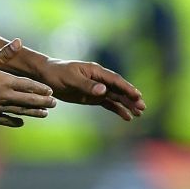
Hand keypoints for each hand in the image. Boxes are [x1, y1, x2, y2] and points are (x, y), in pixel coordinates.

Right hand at [0, 40, 56, 127]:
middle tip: (54, 104)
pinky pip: (4, 120)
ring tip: (44, 114)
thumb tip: (19, 41)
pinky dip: (14, 121)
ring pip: (19, 111)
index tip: (50, 91)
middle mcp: (3, 96)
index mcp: (4, 81)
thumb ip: (4, 53)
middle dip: (42, 102)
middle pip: (28, 100)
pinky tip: (21, 122)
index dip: (40, 89)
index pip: (28, 86)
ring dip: (33, 113)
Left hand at [9, 39, 146, 122]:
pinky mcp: (93, 96)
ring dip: (127, 105)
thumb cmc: (58, 73)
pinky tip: (127, 117)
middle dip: (131, 98)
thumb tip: (103, 90)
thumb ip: (87, 85)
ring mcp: (97, 88)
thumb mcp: (70, 79)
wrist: (47, 75)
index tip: (137, 95)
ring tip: (139, 114)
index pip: (115, 80)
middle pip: (119, 89)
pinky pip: (108, 103)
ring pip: (116, 97)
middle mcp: (100, 79)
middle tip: (142, 107)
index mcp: (96, 71)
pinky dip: (118, 109)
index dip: (127, 88)